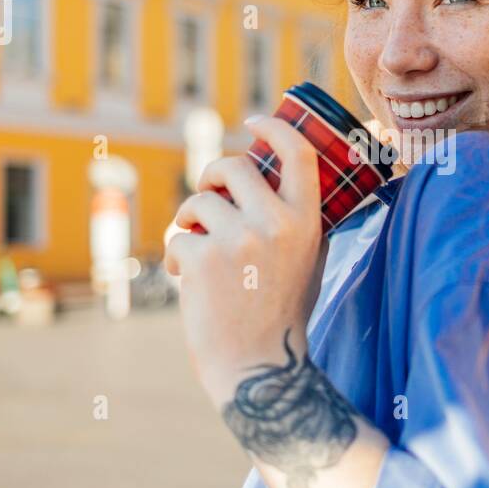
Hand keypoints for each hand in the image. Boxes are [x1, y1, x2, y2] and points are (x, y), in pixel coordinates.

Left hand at [165, 117, 327, 408]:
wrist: (258, 367)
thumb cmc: (280, 313)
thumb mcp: (308, 259)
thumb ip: (296, 218)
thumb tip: (274, 170)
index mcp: (307, 221)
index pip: (297, 153)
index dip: (273, 127)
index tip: (252, 121)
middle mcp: (275, 224)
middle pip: (233, 165)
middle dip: (211, 176)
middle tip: (206, 196)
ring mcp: (238, 240)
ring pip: (199, 202)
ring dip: (190, 221)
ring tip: (197, 250)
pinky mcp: (202, 259)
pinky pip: (180, 237)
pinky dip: (179, 258)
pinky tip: (192, 285)